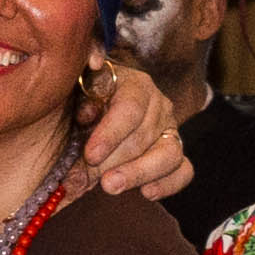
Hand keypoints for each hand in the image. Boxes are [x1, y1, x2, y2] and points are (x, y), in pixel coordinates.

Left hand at [78, 63, 188, 202]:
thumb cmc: (76, 103)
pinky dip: (168, 184)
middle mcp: (158, 105)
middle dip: (113, 160)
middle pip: (144, 137)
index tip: (90, 154)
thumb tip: (95, 62)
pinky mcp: (174, 155)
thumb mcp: (72, 84)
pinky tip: (146, 193)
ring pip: (168, 154)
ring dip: (138, 173)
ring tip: (109, 186)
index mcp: (135, 84)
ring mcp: (169, 131)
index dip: (110, 133)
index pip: (130, 109)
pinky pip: (183, 171)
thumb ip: (82, 69)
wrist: (82, 121)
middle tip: (84, 178)